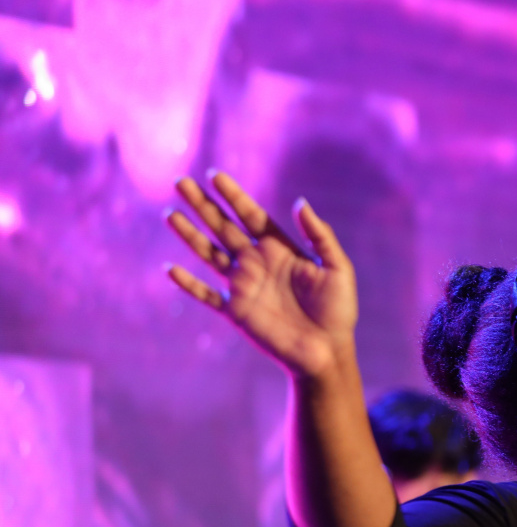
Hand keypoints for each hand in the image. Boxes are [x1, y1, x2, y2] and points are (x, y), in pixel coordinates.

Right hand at [165, 172, 356, 377]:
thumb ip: (319, 235)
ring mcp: (244, 285)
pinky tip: (170, 270)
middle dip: (203, 205)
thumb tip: (300, 203)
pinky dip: (188, 284)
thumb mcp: (337, 267)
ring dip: (189, 235)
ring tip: (170, 214)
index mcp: (280, 248)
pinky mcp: (236, 310)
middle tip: (181, 182)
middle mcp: (257, 262)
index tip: (214, 176)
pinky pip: (206, 295)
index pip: (251, 215)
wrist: (327, 350)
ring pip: (209, 254)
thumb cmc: (337, 308)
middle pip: (223, 227)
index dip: (233, 196)